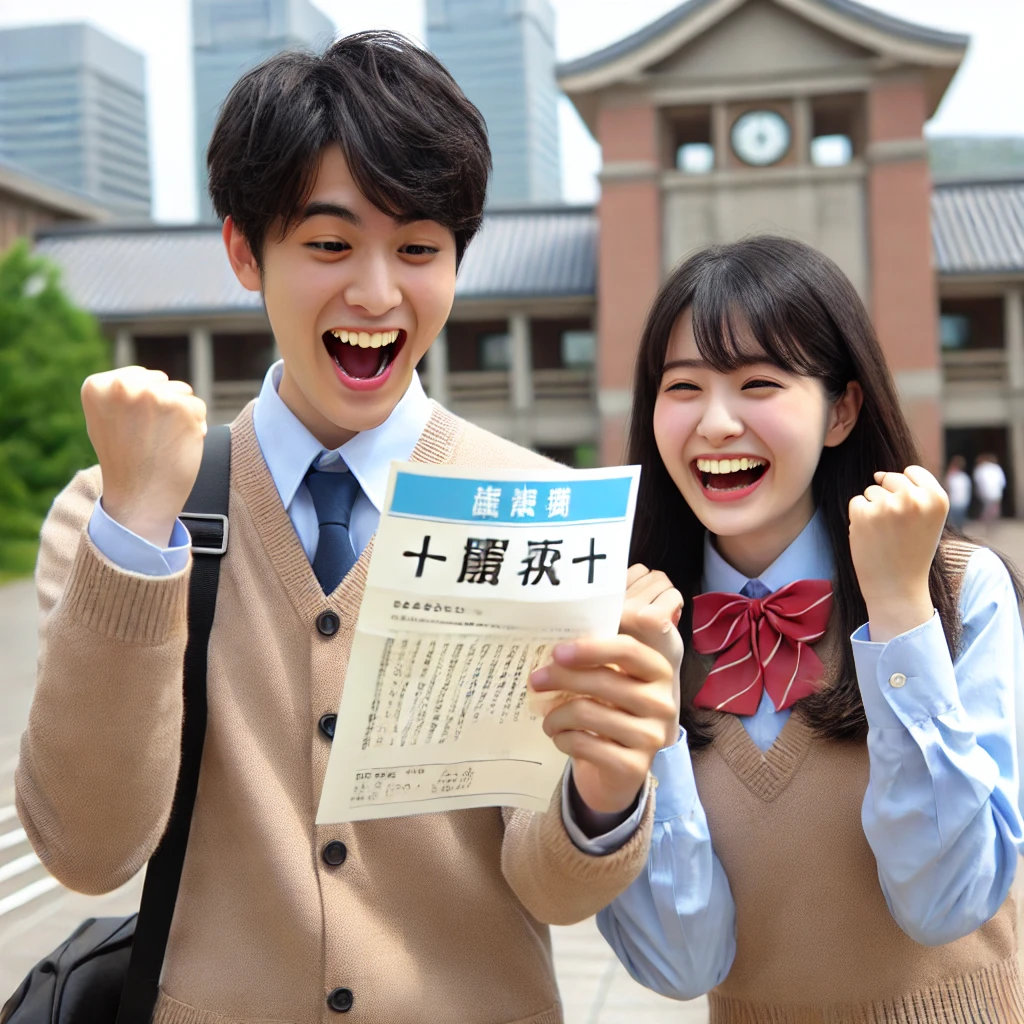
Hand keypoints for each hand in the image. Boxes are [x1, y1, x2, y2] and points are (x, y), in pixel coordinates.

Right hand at [81, 367, 206, 546]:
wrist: (140, 499)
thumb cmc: (125, 462)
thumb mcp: (107, 420)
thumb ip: (121, 393)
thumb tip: (153, 377)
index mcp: (98, 386)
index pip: (138, 376)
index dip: (141, 405)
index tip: (131, 428)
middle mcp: (123, 386)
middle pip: (161, 382)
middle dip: (162, 406)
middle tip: (147, 439)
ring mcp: (154, 396)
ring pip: (182, 393)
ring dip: (180, 415)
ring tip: (161, 442)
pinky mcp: (182, 409)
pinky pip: (198, 408)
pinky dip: (195, 426)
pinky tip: (177, 446)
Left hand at [529, 566, 682, 816]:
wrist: (620, 769)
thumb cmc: (610, 713)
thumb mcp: (610, 681)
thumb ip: (594, 660)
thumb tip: (551, 642)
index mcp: (658, 671)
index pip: (627, 649)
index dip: (590, 648)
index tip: (557, 652)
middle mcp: (662, 702)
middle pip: (603, 680)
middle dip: (560, 678)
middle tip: (535, 681)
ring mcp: (651, 736)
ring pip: (586, 712)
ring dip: (555, 715)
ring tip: (548, 719)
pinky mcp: (634, 766)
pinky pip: (583, 744)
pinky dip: (562, 739)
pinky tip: (560, 738)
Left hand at [849, 466, 946, 641]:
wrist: (897, 588)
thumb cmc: (912, 553)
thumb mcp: (928, 520)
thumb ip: (915, 493)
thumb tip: (879, 473)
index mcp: (937, 498)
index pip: (912, 471)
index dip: (906, 489)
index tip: (908, 512)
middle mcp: (914, 498)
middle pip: (890, 478)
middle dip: (888, 497)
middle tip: (895, 528)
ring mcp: (888, 504)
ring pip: (871, 490)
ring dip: (873, 509)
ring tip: (885, 535)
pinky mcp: (863, 513)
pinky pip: (856, 502)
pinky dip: (859, 517)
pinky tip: (870, 536)